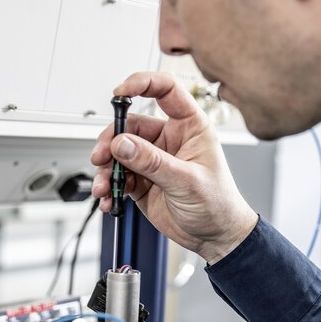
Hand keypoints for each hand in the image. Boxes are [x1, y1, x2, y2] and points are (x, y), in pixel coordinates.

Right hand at [91, 72, 257, 264]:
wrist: (215, 237)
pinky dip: (109, 186)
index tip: (120, 92)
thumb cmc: (218, 204)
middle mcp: (169, 140)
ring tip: (103, 185)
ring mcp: (153, 160)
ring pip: (119, 152)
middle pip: (131, 126)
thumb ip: (153, 162)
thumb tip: (123, 143)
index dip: (142, 84)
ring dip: (106, 168)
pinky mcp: (141, 181)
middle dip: (111, 141)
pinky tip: (109, 198)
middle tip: (102, 157)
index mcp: (190, 127)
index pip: (165, 91)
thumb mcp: (187, 181)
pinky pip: (117, 177)